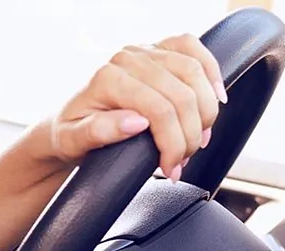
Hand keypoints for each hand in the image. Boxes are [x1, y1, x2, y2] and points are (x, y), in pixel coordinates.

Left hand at [45, 34, 227, 180]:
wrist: (68, 122)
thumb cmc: (70, 134)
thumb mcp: (73, 141)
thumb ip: (99, 132)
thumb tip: (136, 123)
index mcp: (107, 78)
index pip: (159, 110)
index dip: (173, 143)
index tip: (171, 168)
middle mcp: (127, 58)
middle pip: (182, 94)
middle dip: (190, 134)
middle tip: (183, 160)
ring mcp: (145, 51)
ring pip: (194, 73)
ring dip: (205, 111)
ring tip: (198, 140)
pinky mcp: (158, 50)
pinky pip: (194, 50)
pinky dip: (211, 73)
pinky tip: (216, 98)